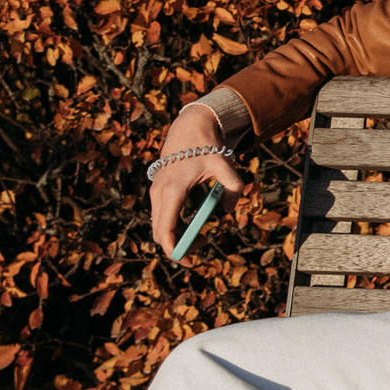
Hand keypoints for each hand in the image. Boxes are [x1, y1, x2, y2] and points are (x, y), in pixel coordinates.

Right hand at [150, 105, 245, 255]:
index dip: (175, 250)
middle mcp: (159, 193)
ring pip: (160, 225)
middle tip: (204, 244)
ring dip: (179, 236)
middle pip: (160, 233)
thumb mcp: (226, 164)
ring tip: (204, 235)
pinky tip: (195, 223)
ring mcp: (156, 192)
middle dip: (180, 245)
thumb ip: (233, 187)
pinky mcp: (158, 191)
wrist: (190, 128)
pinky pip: (162, 216)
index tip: (190, 261)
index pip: (165, 230)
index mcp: (173, 190)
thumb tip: (228, 210)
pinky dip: (175, 226)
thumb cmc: (207, 146)